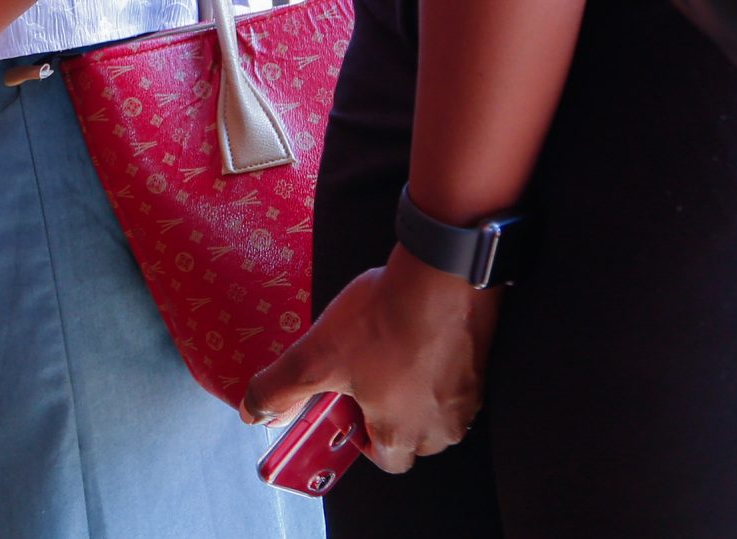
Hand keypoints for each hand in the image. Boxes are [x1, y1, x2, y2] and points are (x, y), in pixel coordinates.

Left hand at [243, 246, 499, 473]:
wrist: (440, 276)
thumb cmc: (382, 324)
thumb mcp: (315, 358)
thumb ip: (280, 389)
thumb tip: (254, 413)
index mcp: (406, 434)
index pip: (388, 461)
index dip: (362, 440)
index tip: (345, 409)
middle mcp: (445, 424)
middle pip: (413, 434)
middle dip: (386, 410)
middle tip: (361, 373)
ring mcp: (470, 393)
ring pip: (434, 403)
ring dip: (411, 383)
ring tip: (383, 344)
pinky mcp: (482, 361)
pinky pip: (454, 372)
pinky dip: (433, 358)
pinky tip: (411, 327)